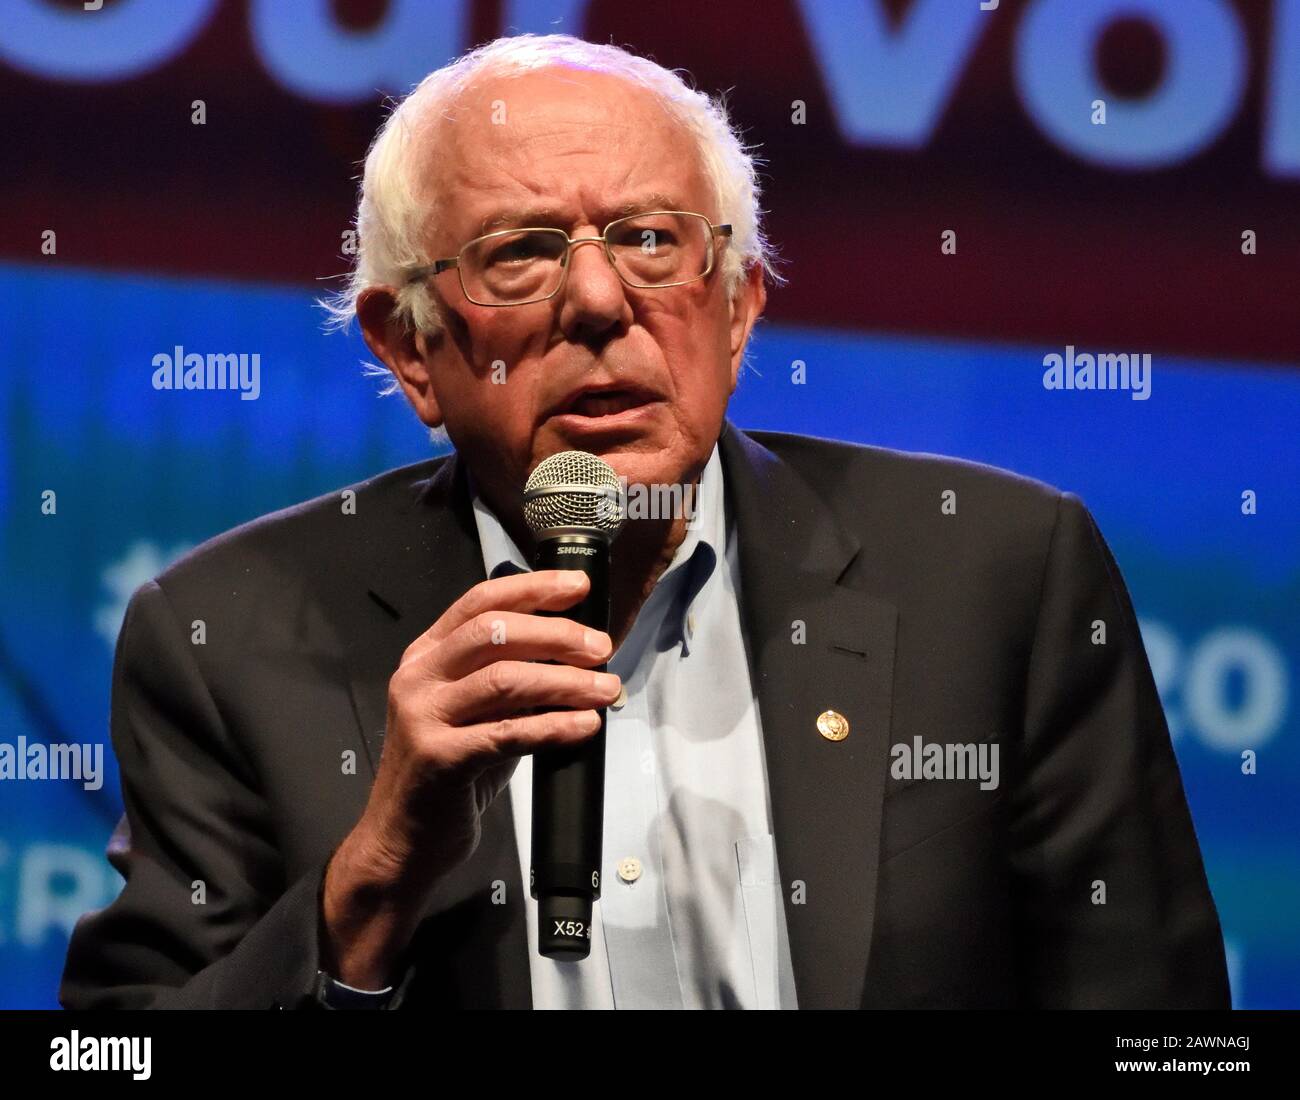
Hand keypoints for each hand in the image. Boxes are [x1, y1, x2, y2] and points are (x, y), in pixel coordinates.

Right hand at [321, 569, 619, 986]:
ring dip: (566, 681)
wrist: (401, 843)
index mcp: (425, 656)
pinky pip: (509, 732)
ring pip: (505, 679)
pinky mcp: (438, 758)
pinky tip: (586, 725)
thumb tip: (576, 657)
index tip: (577, 587)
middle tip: (601, 647)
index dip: (532, 589)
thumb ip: (510, 681)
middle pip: (494, 632)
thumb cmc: (448, 777)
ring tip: (606, 688)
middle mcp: (418, 678)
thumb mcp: (475, 715)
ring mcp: (423, 717)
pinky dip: (555, 725)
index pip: (479, 602)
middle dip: (558, 634)